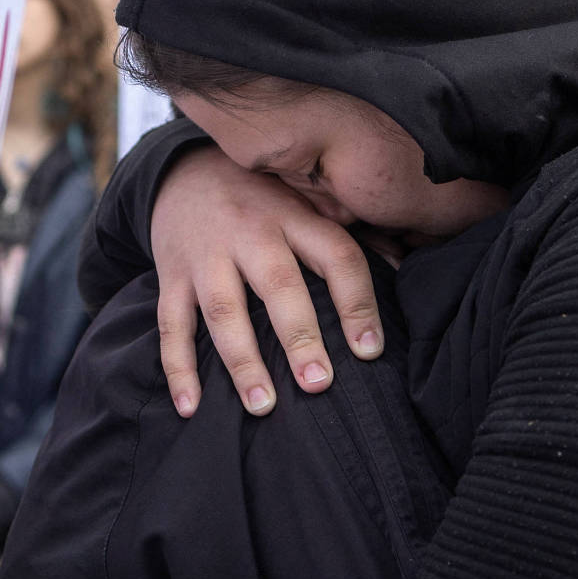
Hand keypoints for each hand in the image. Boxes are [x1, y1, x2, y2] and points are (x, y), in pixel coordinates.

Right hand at [151, 146, 382, 417]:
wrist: (183, 171)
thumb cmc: (263, 198)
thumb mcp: (306, 199)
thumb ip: (351, 231)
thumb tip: (406, 265)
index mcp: (295, 216)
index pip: (336, 255)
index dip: (357, 302)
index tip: (370, 351)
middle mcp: (251, 232)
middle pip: (279, 284)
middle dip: (299, 337)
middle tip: (318, 384)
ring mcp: (206, 255)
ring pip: (223, 310)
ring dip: (242, 362)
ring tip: (263, 406)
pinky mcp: (171, 274)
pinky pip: (171, 325)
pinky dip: (178, 369)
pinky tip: (190, 407)